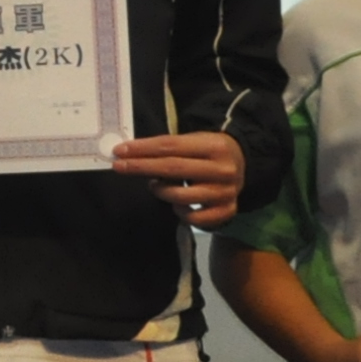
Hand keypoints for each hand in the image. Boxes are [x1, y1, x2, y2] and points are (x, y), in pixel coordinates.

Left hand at [112, 129, 243, 227]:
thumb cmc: (207, 153)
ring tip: (156, 185)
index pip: (171, 146)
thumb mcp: (194, 142)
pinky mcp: (227, 211)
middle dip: (141, 167)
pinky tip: (178, 203)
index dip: (143, 149)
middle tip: (119, 166)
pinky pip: (193, 219)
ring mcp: (226, 193)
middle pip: (173, 169)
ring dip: (160, 191)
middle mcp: (223, 170)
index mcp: (214, 146)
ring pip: (180, 197)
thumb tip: (128, 154)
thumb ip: (167, 149)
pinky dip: (180, 212)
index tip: (120, 151)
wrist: (241, 166)